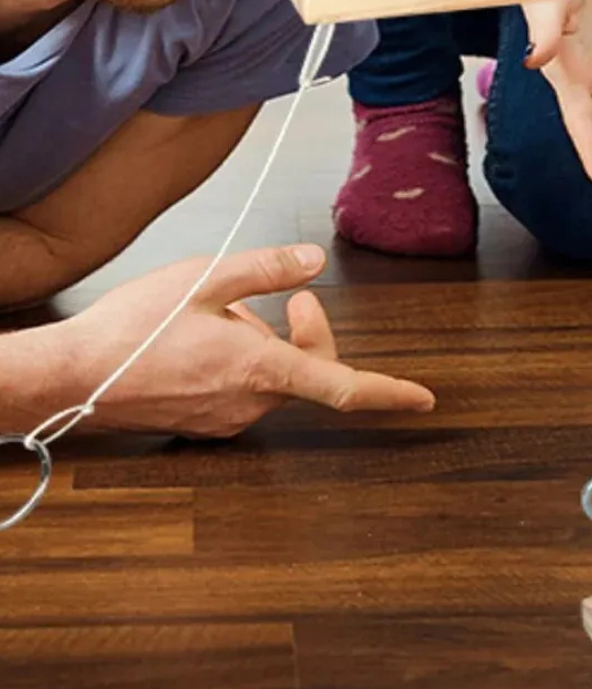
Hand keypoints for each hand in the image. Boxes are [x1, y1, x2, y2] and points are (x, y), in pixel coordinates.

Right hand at [51, 246, 434, 437]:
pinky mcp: (206, 426)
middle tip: (293, 298)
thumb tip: (313, 262)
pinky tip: (204, 343)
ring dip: (267, 346)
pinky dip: (242, 365)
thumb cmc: (131, 330)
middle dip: (309, 331)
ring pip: (275, 380)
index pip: (344, 387)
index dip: (390, 393)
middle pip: (310, 370)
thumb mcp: (203, 278)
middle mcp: (251, 403)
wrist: (70, 378)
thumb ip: (266, 271)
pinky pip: (244, 393)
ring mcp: (228, 420)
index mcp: (261, 369)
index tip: (424, 401)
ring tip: (225, 317)